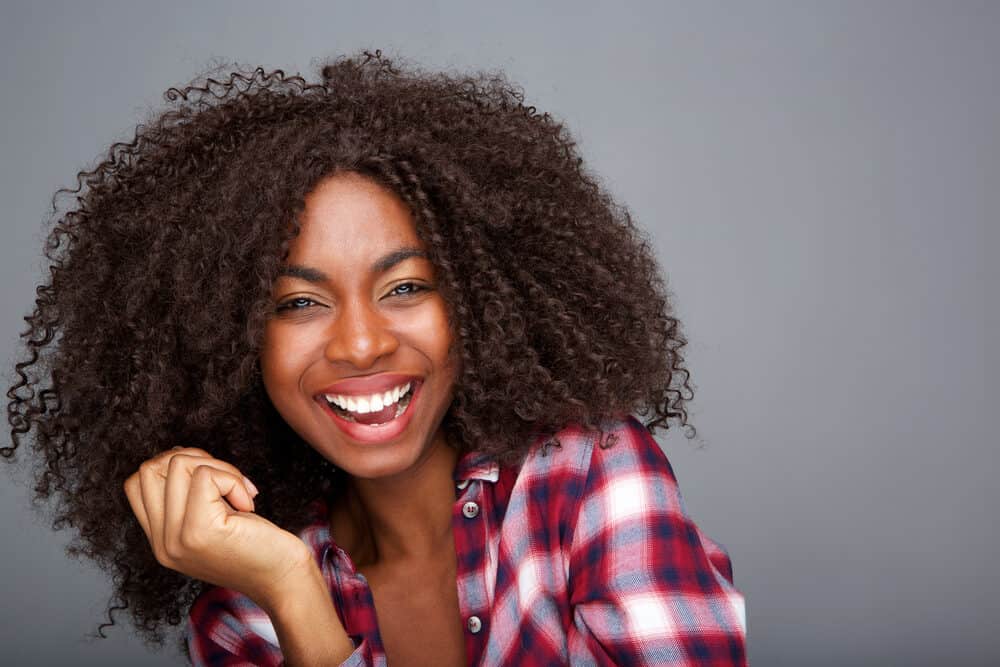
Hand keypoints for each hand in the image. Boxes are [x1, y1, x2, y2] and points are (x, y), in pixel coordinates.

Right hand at [123, 447, 313, 606]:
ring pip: (178, 464)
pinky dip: (232, 479)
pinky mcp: (198, 531)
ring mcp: (175, 539)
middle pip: (151, 468)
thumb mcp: (213, 522)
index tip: (210, 480)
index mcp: (162, 541)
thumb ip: (188, 500)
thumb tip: (180, 454)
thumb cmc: (259, 545)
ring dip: (220, 468)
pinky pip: (205, 475)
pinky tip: (248, 504)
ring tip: (241, 494)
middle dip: (195, 459)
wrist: (284, 580)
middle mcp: (161, 544)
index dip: (174, 466)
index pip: (138, 483)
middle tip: (228, 481)